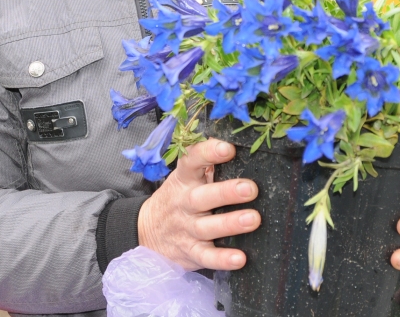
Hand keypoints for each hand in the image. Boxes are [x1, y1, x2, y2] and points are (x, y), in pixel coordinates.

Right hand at [137, 138, 260, 270]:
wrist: (146, 231)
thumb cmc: (177, 198)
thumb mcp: (185, 177)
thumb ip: (206, 162)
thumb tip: (233, 140)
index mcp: (184, 179)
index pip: (192, 161)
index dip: (208, 153)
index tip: (228, 148)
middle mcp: (184, 203)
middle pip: (203, 197)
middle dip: (226, 192)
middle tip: (250, 188)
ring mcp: (187, 229)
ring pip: (208, 227)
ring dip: (230, 224)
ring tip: (253, 219)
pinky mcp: (191, 253)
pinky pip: (207, 257)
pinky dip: (222, 259)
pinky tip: (240, 258)